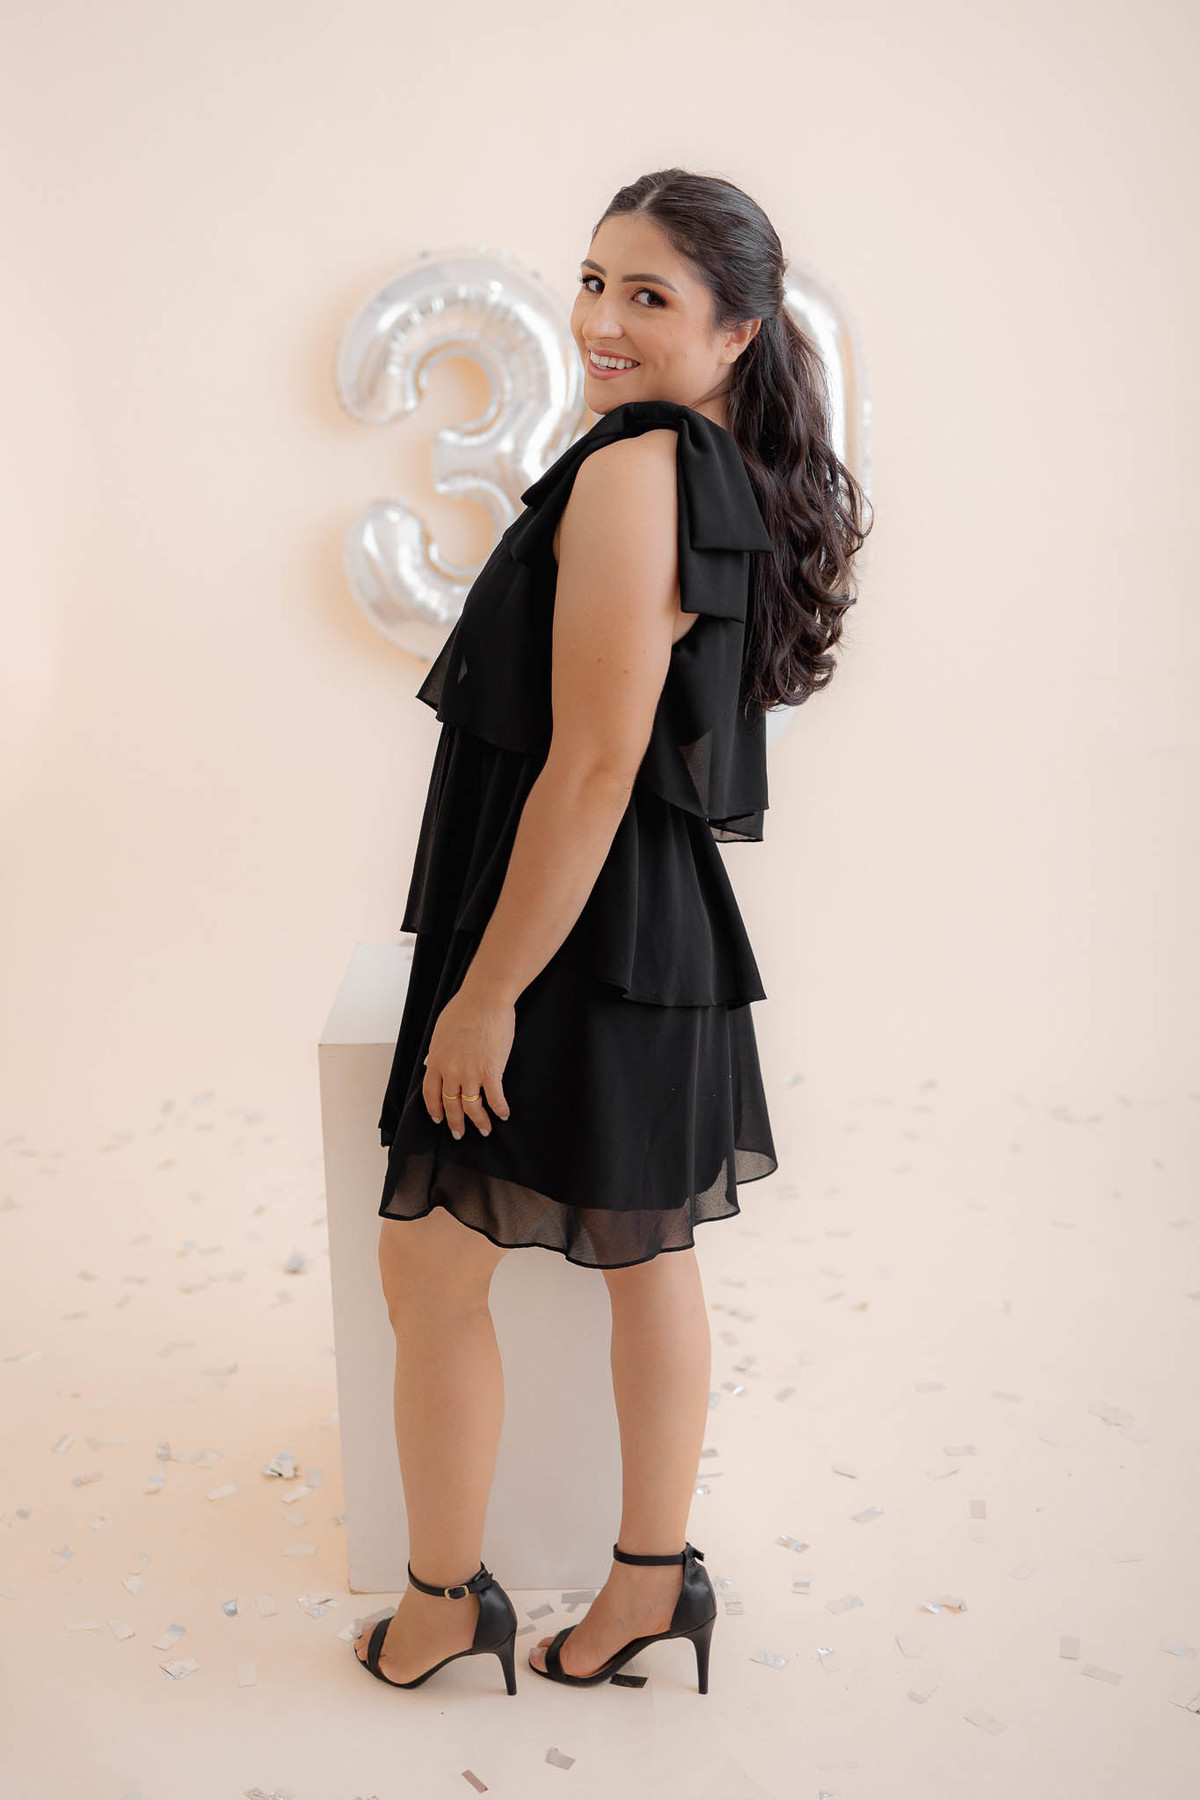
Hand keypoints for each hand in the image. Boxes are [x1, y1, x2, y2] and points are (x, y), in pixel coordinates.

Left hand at [422, 984, 513, 1139]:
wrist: (484, 1000)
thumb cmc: (464, 1009)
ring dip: (479, 1121)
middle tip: (459, 1134)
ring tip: (484, 1130)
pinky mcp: (491, 1072)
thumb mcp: (441, 1031)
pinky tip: (503, 1114)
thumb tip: (433, 1061)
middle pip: (451, 1105)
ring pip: (472, 1107)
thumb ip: (437, 1050)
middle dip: (455, 1123)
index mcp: (436, 1061)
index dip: (435, 1109)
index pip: (431, 1094)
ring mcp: (471, 1074)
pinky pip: (495, 1098)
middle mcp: (451, 1072)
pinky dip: (499, 1109)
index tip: (439, 1119)